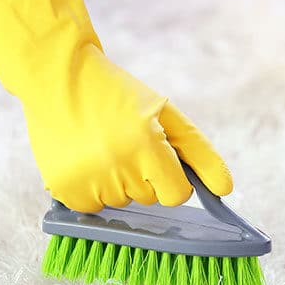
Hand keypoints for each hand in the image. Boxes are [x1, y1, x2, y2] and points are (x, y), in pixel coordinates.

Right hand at [25, 44, 232, 211]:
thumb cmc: (117, 94)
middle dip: (142, 175)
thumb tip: (226, 190)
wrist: (58, 77)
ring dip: (116, 181)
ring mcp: (89, 180)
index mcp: (147, 145)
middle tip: (122, 141)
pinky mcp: (64, 189)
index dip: (171, 177)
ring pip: (120, 204)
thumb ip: (200, 153)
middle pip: (149, 199)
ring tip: (98, 145)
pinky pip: (92, 207)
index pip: (176, 195)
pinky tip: (83, 158)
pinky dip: (90, 189)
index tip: (157, 157)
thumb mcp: (165, 114)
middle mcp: (118, 166)